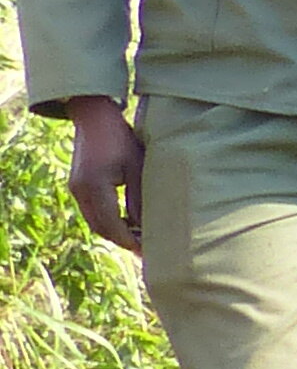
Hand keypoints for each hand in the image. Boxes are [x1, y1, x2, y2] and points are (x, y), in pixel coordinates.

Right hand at [62, 96, 142, 252]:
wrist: (93, 117)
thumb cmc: (120, 138)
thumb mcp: (137, 167)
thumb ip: (140, 198)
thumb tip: (148, 227)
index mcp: (94, 187)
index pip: (112, 225)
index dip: (130, 241)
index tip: (148, 251)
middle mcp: (80, 191)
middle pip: (101, 228)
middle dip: (123, 241)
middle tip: (146, 250)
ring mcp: (75, 189)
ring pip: (95, 222)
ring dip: (115, 233)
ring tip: (140, 238)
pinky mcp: (77, 185)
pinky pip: (92, 212)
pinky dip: (108, 221)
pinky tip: (128, 223)